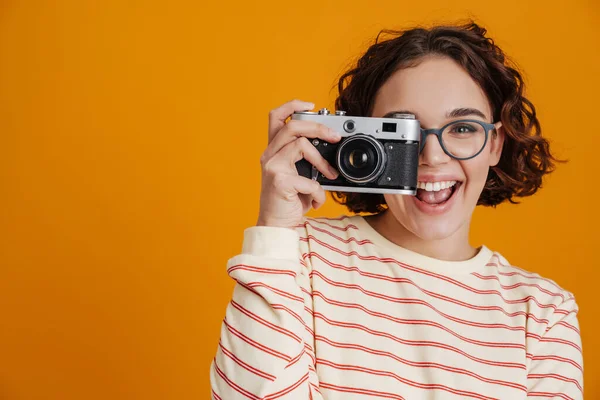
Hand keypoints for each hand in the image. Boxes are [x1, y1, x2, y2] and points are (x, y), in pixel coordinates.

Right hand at [256, 100, 340, 228]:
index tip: (311, 105)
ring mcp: (272, 167)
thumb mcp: (297, 174)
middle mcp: (269, 155)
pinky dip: (318, 192)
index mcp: (273, 150)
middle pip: (293, 125)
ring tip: (329, 176)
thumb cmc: (288, 201)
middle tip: (335, 136)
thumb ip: (306, 159)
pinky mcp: (279, 181)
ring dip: (322, 161)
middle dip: (319, 127)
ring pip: (301, 145)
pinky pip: (309, 179)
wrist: (276, 226)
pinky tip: (315, 202)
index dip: (292, 105)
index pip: (276, 117)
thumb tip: (329, 147)